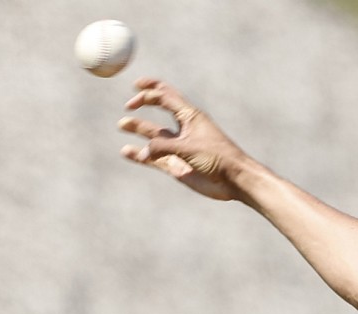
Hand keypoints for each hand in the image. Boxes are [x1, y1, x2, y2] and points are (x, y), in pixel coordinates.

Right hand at [118, 77, 245, 200]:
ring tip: (122, 125)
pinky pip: (154, 158)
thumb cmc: (218, 158)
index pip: (167, 96)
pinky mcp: (178, 165)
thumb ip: (163, 147)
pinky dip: (140, 154)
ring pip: (154, 135)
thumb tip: (141, 151)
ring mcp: (180, 147)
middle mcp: (184, 129)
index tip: (135, 88)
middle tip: (128, 107)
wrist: (234, 180)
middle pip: (159, 111)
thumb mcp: (188, 148)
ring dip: (138, 129)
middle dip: (143, 104)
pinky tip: (127, 152)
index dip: (150, 90)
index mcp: (190, 117)